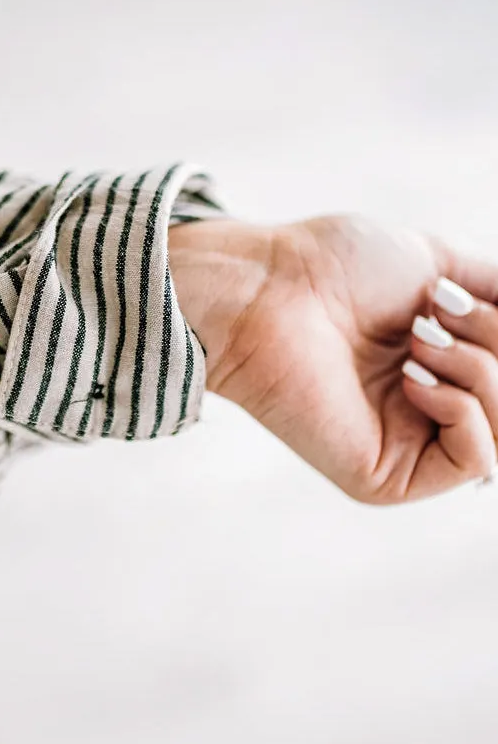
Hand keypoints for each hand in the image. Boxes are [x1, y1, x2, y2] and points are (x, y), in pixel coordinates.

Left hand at [169, 215, 497, 503]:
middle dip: (497, 342)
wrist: (268, 289)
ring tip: (420, 338)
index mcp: (441, 367)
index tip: (485, 301)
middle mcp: (429, 413)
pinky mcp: (386, 479)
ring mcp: (409, 448)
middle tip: (444, 310)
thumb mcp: (439, 265)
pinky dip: (464, 408)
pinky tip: (414, 377)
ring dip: (481, 369)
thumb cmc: (336, 268)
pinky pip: (473, 459)